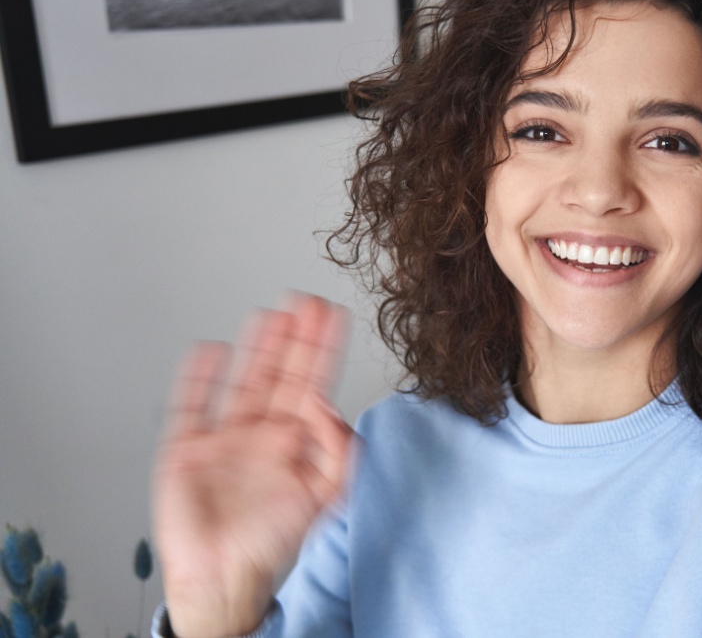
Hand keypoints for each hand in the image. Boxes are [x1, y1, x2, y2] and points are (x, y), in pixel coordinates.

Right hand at [153, 295, 353, 637]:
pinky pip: (191, 405)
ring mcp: (223, 438)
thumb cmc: (272, 543)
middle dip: (294, 338)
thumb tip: (330, 408)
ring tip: (270, 314)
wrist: (224, 579)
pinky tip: (210, 350)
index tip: (332, 315)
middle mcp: (261, 434)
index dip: (322, 349)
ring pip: (242, 380)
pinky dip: (198, 377)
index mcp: (295, 443)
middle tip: (304, 300)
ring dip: (256, 348)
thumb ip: (338, 452)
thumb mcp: (324, 497)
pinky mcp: (186, 450)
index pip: (313, 383)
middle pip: (279, 373)